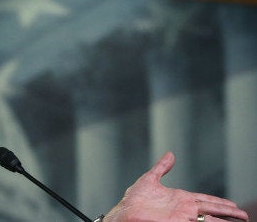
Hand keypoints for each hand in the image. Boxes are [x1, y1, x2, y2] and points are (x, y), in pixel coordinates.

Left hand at [104, 152, 248, 221]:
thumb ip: (161, 168)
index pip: (206, 201)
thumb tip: (170, 154)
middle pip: (212, 211)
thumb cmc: (133, 200)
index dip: (220, 203)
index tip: (234, 206)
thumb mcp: (149, 180)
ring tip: (239, 221)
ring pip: (209, 220)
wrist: (124, 214)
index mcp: (181, 199)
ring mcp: (182, 218)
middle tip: (244, 216)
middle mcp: (184, 210)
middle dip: (228, 214)